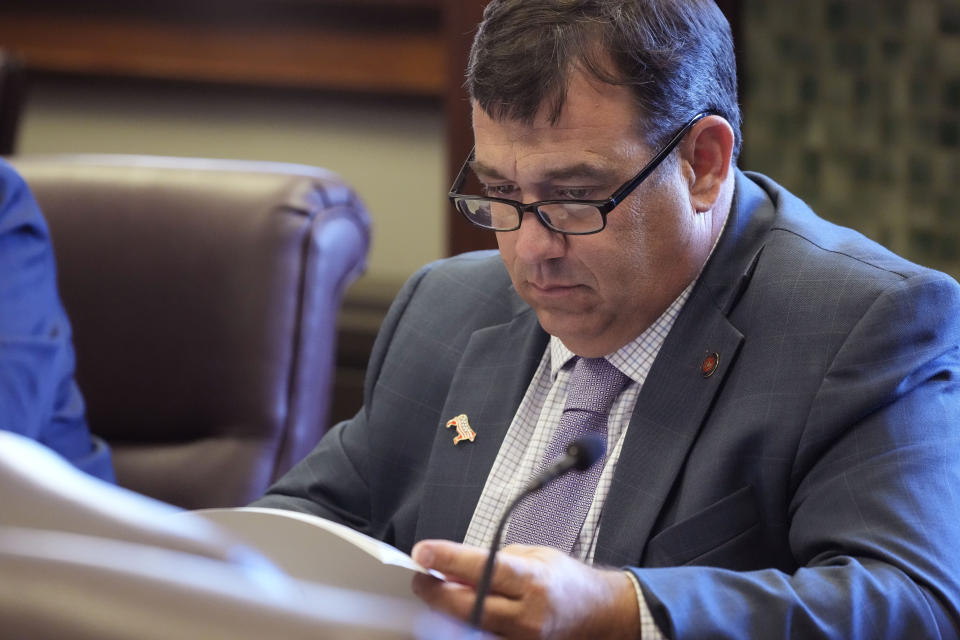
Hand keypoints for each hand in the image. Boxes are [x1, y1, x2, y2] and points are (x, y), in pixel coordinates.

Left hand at [411, 539, 640, 638]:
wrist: (597, 614)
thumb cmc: (565, 581)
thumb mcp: (531, 555)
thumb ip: (492, 561)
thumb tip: (451, 567)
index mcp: (533, 580)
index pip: (482, 568)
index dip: (448, 559)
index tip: (422, 552)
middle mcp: (527, 614)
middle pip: (467, 606)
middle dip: (435, 592)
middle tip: (421, 578)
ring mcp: (521, 639)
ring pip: (469, 628)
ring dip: (445, 612)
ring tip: (437, 594)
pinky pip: (481, 638)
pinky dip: (463, 626)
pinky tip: (456, 615)